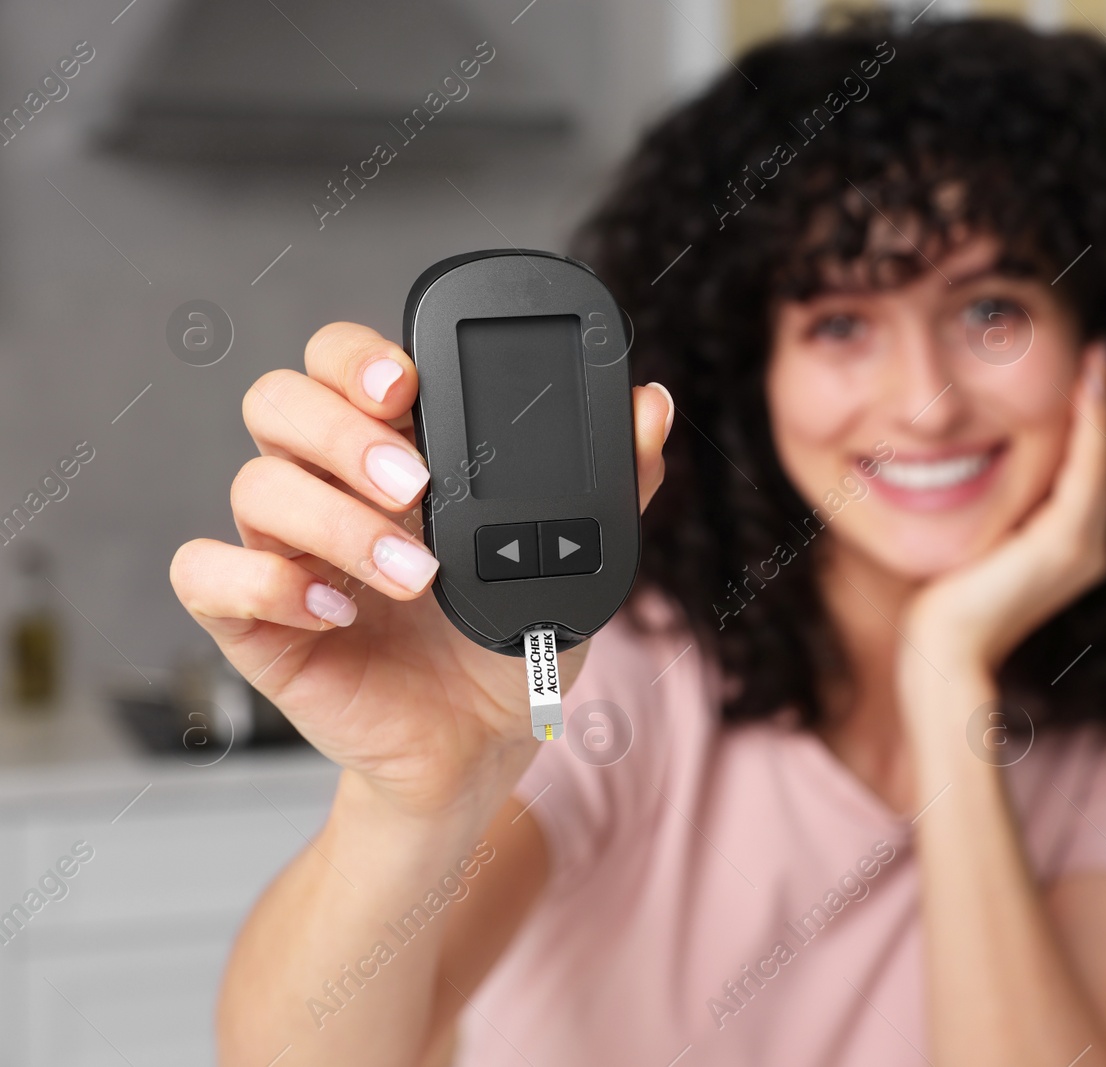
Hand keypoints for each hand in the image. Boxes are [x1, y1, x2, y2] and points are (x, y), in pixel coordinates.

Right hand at [170, 323, 672, 818]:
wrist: (481, 747)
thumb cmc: (512, 641)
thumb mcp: (573, 562)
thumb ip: (613, 484)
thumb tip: (651, 404)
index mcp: (392, 450)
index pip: (343, 362)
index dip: (358, 357)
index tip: (408, 383)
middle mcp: (327, 485)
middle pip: (278, 401)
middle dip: (342, 430)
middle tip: (413, 483)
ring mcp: (284, 549)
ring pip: (254, 484)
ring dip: (337, 522)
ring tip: (417, 575)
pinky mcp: (253, 620)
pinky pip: (207, 573)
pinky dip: (265, 584)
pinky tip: (340, 612)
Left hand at [902, 339, 1105, 682]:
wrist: (944, 648)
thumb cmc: (944, 601)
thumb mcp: (976, 539)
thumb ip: (994, 509)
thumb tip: (972, 469)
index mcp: (1070, 547)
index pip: (1084, 470)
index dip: (1089, 420)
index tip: (1085, 369)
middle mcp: (1088, 547)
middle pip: (1100, 459)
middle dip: (1100, 403)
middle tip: (1099, 349)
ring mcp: (1082, 547)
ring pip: (1100, 459)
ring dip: (1101, 404)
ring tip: (1099, 357)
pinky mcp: (1065, 543)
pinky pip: (1086, 470)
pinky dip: (1090, 427)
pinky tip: (1086, 387)